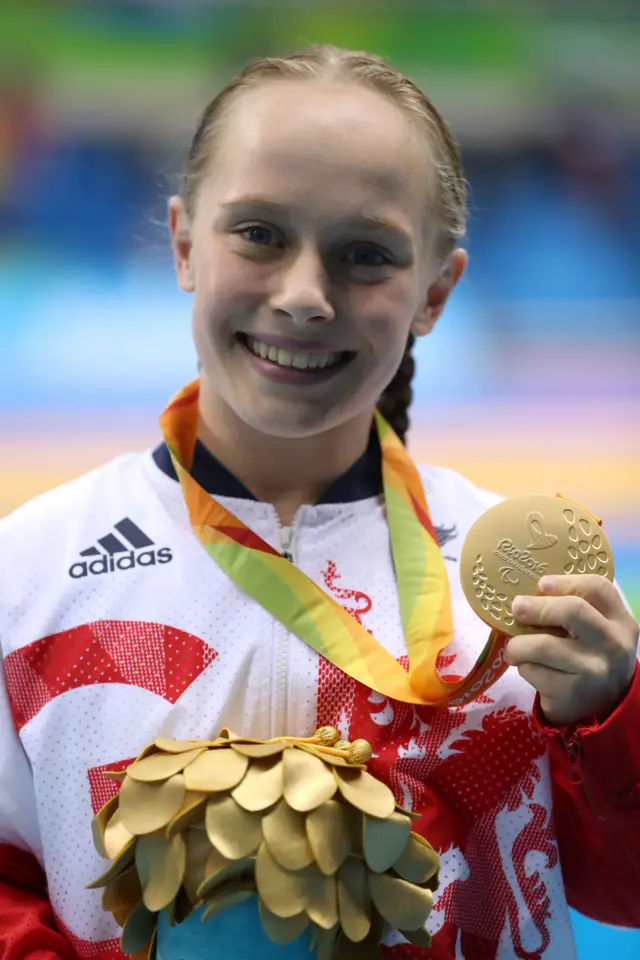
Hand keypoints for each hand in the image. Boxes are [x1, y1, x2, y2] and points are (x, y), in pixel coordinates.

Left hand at [504, 575, 639, 726]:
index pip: (598, 588)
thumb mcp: (598, 631)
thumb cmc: (591, 657)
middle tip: (516, 608)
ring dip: (518, 644)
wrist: (603, 708)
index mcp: (620, 621)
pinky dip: (522, 666)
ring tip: (515, 648)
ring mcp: (592, 669)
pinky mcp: (570, 692)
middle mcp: (612, 643)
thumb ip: (575, 609)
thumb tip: (529, 592)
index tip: (541, 584)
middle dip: (536, 606)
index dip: (566, 581)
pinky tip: (529, 668)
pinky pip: (532, 670)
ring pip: (542, 644)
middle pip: (572, 610)